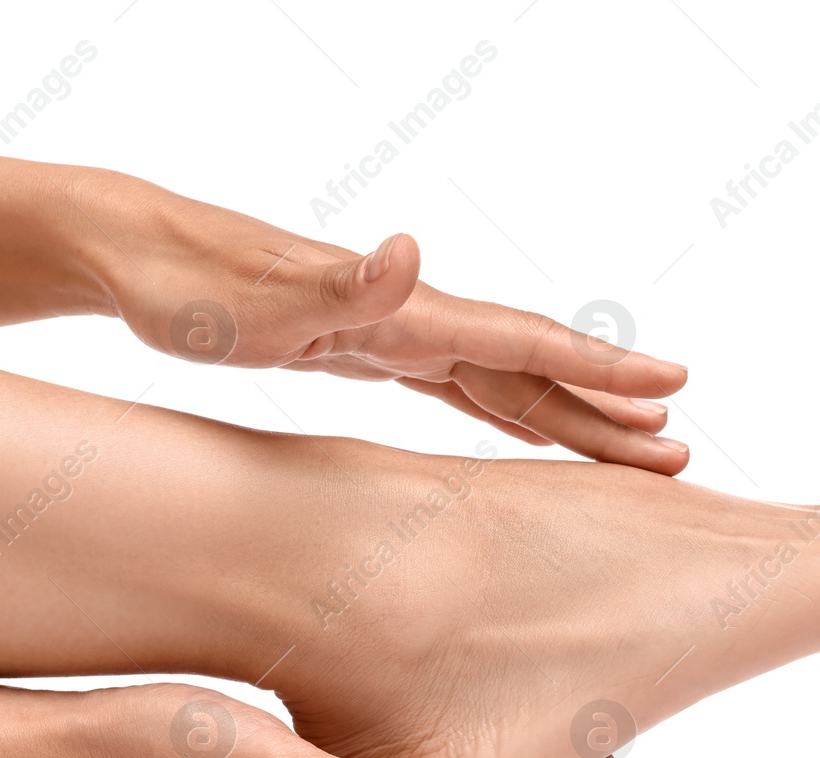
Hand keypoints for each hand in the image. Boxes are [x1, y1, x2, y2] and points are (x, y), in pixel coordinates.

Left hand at [77, 173, 689, 474]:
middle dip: (608, 406)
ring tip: (633, 443)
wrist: (141, 255)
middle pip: (534, 367)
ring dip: (569, 413)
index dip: (600, 370)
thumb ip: (337, 281)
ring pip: (505, 379)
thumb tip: (409, 247)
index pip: (524, 343)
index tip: (672, 392)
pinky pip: (458, 389)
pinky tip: (526, 429)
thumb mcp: (256, 299)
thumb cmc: (190, 287)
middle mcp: (414, 318)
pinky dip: (505, 410)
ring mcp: (394, 333)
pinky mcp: (365, 351)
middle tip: (679, 449)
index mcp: (406, 313)